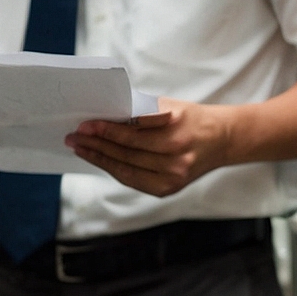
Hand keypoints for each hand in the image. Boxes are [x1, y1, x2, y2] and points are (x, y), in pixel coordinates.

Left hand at [67, 100, 236, 196]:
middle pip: (126, 154)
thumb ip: (139, 112)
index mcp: (177, 132)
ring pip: (126, 170)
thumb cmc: (190, 118)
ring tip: (80, 149)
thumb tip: (103, 115)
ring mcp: (173, 177)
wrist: (223, 140)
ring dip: (99, 159)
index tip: (85, 125)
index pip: (132, 134)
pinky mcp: (168, 189)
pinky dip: (113, 169)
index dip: (105, 131)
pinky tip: (98, 159)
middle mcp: (176, 158)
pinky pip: (133, 180)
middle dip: (96, 145)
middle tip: (74, 137)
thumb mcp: (169, 107)